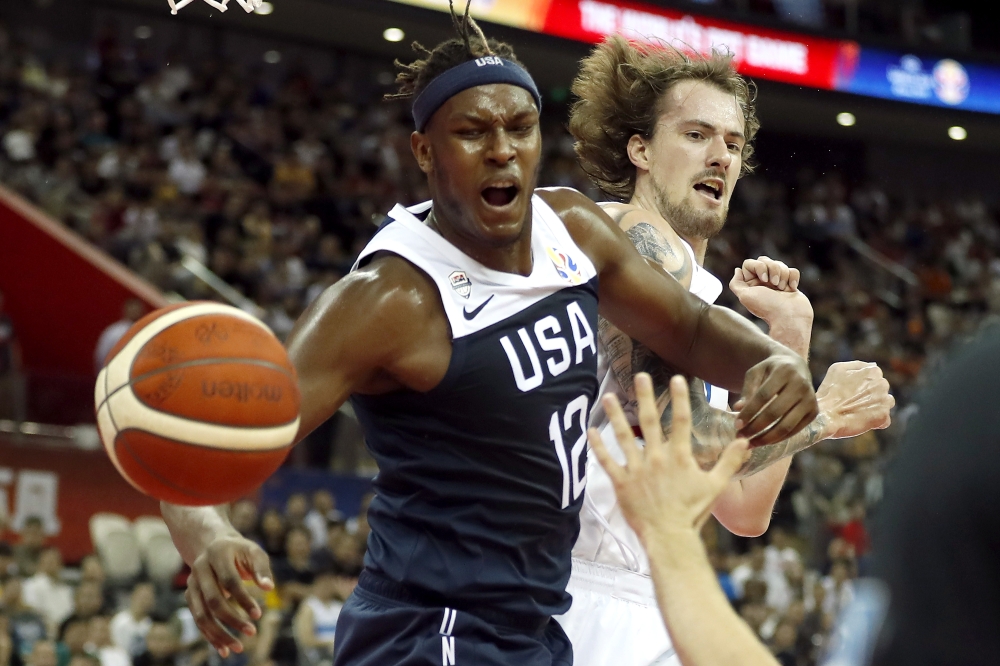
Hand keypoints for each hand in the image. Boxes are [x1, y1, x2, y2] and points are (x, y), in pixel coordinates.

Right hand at [186, 535, 274, 656]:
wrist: (213, 545)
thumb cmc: (240, 551)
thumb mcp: (254, 552)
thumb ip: (261, 568)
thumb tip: (269, 588)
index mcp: (217, 554)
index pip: (230, 581)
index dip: (243, 599)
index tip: (258, 615)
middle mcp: (200, 569)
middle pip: (213, 600)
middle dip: (232, 619)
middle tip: (252, 632)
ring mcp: (192, 583)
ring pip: (201, 615)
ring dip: (219, 634)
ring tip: (238, 648)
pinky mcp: (190, 596)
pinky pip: (198, 620)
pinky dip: (210, 636)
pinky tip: (224, 650)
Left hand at [589, 373, 748, 540]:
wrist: (669, 536)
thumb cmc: (692, 513)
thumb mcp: (716, 487)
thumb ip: (729, 462)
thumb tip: (746, 441)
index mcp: (679, 457)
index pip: (680, 421)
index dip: (679, 398)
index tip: (677, 379)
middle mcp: (656, 458)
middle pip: (649, 421)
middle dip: (644, 396)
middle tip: (639, 375)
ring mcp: (637, 469)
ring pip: (624, 436)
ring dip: (615, 415)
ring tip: (609, 396)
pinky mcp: (621, 482)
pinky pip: (606, 461)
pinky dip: (598, 445)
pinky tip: (591, 430)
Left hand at [730, 257, 811, 324]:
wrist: (789, 317)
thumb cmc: (767, 307)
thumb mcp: (745, 296)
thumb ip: (736, 283)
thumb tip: (737, 270)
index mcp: (750, 284)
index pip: (749, 263)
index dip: (758, 267)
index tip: (763, 279)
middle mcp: (763, 283)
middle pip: (765, 260)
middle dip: (772, 269)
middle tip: (774, 284)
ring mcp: (777, 283)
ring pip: (779, 264)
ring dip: (782, 275)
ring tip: (782, 289)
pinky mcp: (791, 285)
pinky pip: (793, 271)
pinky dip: (793, 278)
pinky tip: (791, 289)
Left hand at [735, 353, 817, 445]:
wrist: (796, 366)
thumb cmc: (771, 370)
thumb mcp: (756, 372)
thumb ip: (748, 389)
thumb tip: (737, 409)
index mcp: (784, 371)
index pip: (763, 396)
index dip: (749, 412)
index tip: (736, 425)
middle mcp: (800, 385)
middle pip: (775, 412)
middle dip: (755, 427)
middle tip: (740, 436)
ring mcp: (810, 400)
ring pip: (786, 425)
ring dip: (766, 438)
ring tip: (750, 443)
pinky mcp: (814, 412)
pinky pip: (794, 430)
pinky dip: (778, 438)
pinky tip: (764, 441)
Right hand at [816, 361, 893, 438]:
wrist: (826, 416)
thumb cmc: (829, 393)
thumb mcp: (838, 369)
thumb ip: (857, 366)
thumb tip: (870, 366)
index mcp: (873, 371)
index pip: (875, 378)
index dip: (863, 386)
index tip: (852, 393)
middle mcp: (882, 384)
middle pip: (881, 390)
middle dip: (871, 396)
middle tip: (854, 403)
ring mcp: (884, 400)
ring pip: (885, 404)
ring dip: (875, 408)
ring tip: (858, 412)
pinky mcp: (883, 416)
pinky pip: (883, 420)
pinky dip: (875, 422)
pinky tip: (860, 421)